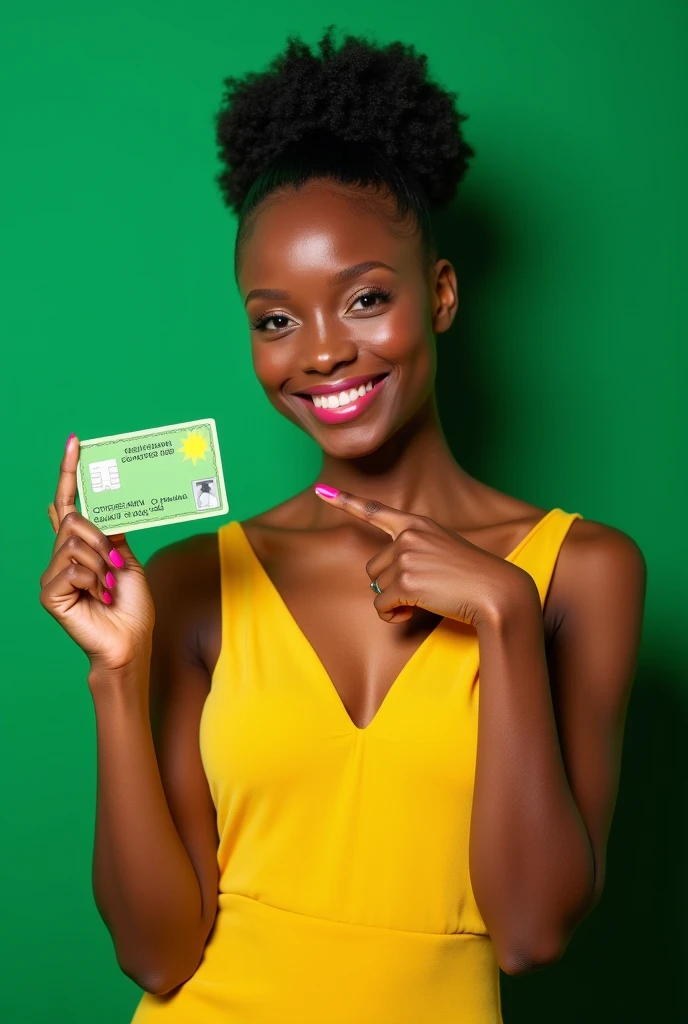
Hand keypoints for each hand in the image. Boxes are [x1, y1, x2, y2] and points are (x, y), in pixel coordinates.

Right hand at [40, 435, 154, 673]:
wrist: (131, 642)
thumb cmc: (130, 607)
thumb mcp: (128, 560)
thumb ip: (113, 533)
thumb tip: (109, 506)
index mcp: (81, 546)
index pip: (68, 502)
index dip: (69, 472)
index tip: (75, 442)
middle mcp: (62, 557)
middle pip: (74, 520)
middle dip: (102, 539)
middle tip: (116, 565)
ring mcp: (53, 575)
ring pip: (74, 542)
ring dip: (102, 564)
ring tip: (108, 586)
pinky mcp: (50, 594)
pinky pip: (72, 567)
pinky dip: (93, 580)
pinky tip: (98, 597)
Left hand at [314, 486, 530, 627]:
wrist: (496, 591)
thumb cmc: (473, 576)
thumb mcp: (443, 550)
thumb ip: (413, 553)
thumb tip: (380, 584)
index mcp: (417, 523)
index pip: (375, 511)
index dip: (346, 502)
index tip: (321, 492)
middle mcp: (408, 536)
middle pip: (374, 566)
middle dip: (390, 585)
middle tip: (419, 591)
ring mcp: (405, 557)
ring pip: (377, 588)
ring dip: (394, 601)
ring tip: (423, 600)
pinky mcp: (405, 581)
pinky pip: (382, 606)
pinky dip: (393, 615)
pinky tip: (414, 612)